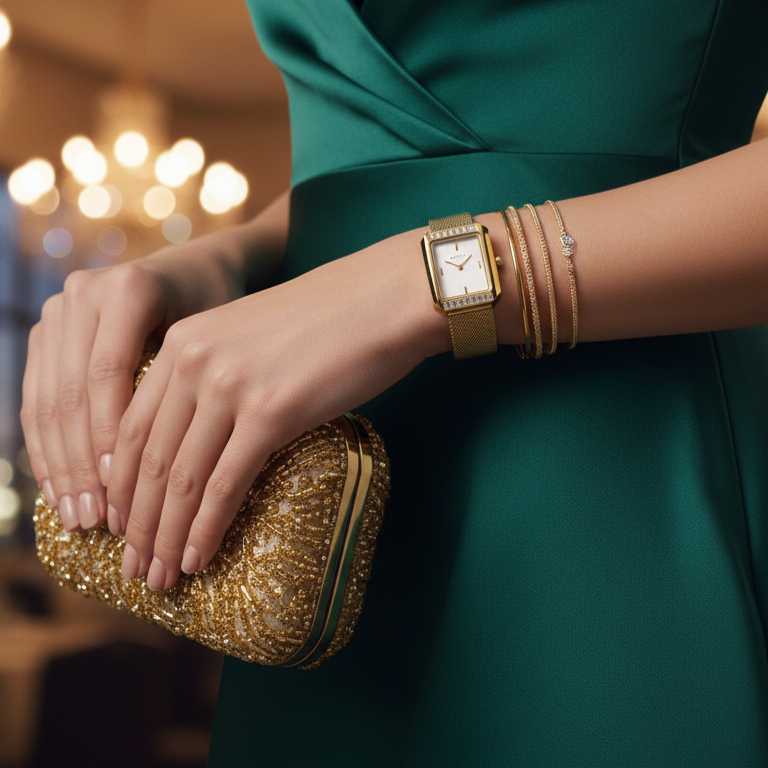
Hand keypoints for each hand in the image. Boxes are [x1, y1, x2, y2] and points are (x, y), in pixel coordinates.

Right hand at [20, 234, 249, 533]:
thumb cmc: (222, 312)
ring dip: (60, 466)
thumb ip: (194, 382)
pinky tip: (59, 492)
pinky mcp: (46, 335)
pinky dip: (47, 448)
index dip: (108, 435)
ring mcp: (58, 313)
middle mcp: (83, 294)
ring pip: (47, 401)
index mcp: (127, 290)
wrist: (198, 271)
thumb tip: (191, 475)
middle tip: (96, 521)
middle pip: (71, 391)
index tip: (120, 491)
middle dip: (81, 464)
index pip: (107, 373)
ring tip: (79, 518)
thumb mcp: (217, 336)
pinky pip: (36, 398)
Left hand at [108, 231, 445, 590]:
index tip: (119, 526)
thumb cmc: (327, 321)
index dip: (121, 486)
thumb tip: (202, 437)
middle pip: (148, 460)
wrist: (383, 297)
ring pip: (182, 478)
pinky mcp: (271, 411)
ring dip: (165, 536)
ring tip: (160, 578)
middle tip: (134, 568)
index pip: (130, 428)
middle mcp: (193, 361)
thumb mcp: (251, 338)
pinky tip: (198, 559)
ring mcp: (230, 386)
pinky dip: (207, 528)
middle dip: (136, 524)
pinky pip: (227, 483)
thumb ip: (215, 376)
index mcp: (182, 342)